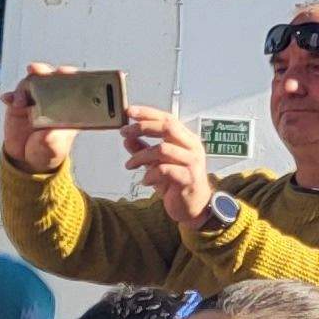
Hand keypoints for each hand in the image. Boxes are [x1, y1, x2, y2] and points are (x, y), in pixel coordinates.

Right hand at [0, 62, 68, 172]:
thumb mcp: (55, 148)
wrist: (26, 159)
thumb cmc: (47, 152)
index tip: (64, 72)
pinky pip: (16, 94)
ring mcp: (36, 101)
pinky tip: (9, 100)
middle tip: (37, 70)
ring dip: (25, 85)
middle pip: (52, 79)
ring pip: (33, 83)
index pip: (73, 87)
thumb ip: (54, 139)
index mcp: (69, 109)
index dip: (70, 77)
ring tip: (20, 101)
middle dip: (45, 72)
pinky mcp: (21, 104)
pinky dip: (12, 95)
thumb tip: (51, 131)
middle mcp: (53, 101)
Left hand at [121, 105, 216, 228]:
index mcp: (186, 140)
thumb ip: (143, 149)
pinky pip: (165, 170)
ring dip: (141, 156)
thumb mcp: (156, 163)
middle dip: (143, 127)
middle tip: (125, 132)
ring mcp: (192, 163)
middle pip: (168, 127)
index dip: (148, 113)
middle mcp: (192, 147)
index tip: (129, 111)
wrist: (194, 207)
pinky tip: (145, 180)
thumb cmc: (177, 183)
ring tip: (130, 165)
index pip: (168, 119)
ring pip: (163, 149)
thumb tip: (127, 137)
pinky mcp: (188, 178)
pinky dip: (150, 175)